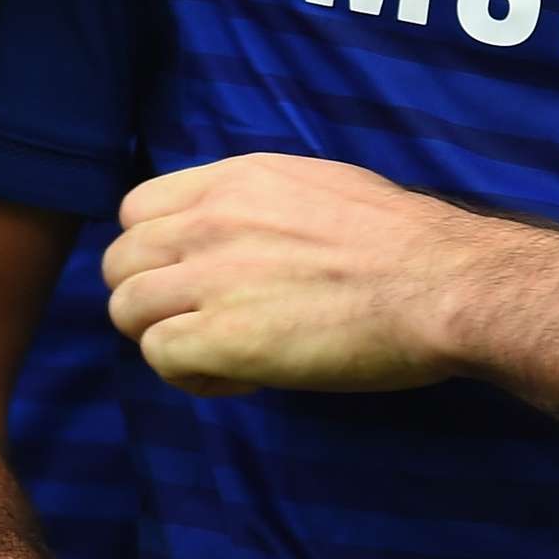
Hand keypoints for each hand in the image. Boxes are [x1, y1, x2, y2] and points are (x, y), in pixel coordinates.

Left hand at [105, 154, 496, 396]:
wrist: (438, 282)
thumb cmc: (401, 241)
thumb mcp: (318, 186)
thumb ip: (261, 206)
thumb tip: (247, 234)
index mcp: (233, 180)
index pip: (136, 209)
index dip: (155, 250)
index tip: (191, 277)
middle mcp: (209, 221)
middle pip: (119, 262)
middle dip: (149, 298)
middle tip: (200, 323)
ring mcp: (211, 277)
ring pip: (127, 310)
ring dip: (163, 338)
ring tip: (218, 356)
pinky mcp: (222, 337)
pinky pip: (160, 357)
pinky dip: (190, 376)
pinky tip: (239, 378)